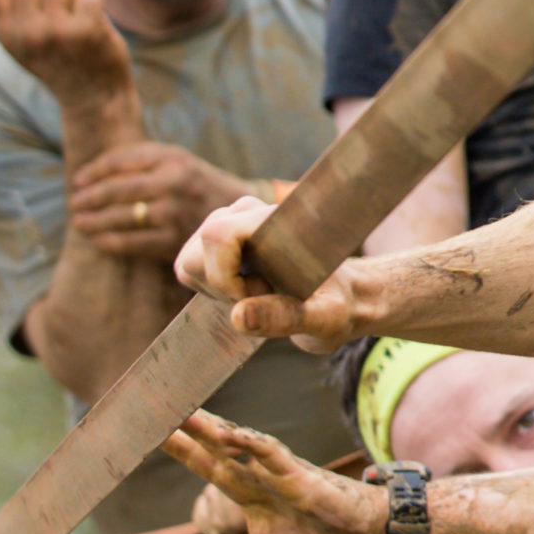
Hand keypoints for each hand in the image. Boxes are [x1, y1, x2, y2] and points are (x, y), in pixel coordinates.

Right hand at [0, 0, 132, 104]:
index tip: (39, 1)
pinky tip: (95, 14)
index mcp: (6, 34)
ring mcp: (56, 32)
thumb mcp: (24, 43)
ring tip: (79, 6)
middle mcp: (26, 33)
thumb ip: (16, 12)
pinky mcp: (87, 31)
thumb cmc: (62, 62)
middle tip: (65, 3)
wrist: (94, 99)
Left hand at [70, 144, 252, 259]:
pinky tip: (98, 240)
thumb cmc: (196, 185)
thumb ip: (140, 160)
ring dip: (94, 221)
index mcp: (174, 159)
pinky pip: (132, 242)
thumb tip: (90, 175)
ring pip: (121, 217)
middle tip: (75, 203)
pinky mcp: (175, 240)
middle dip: (90, 197)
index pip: (121, 161)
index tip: (78, 181)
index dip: (94, 171)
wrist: (240, 215)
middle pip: (117, 189)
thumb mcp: (177, 161)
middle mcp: (174, 183)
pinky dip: (109, 242)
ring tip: (80, 222)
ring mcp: (175, 213)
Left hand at [161, 413, 386, 533]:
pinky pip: (277, 458)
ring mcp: (281, 473)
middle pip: (214, 448)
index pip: (205, 465)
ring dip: (212, 430)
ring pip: (241, 446)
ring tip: (184, 414)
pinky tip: (233, 435)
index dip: (178, 448)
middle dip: (185, 429)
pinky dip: (255, 446)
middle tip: (153, 404)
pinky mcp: (305, 479)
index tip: (145, 430)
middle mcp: (260, 475)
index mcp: (248, 491)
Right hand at [176, 195, 365, 349]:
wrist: (343, 299)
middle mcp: (248, 213)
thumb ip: (286, 318)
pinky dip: (213, 290)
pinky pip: (192, 270)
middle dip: (222, 288)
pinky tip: (246, 293)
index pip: (219, 235)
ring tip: (259, 295)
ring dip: (218, 290)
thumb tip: (238, 316)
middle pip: (196, 254)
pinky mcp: (218, 242)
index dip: (226, 277)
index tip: (259, 296)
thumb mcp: (324, 320)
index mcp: (278, 221)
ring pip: (190, 263)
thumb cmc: (339, 307)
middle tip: (264, 296)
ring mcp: (229, 224)